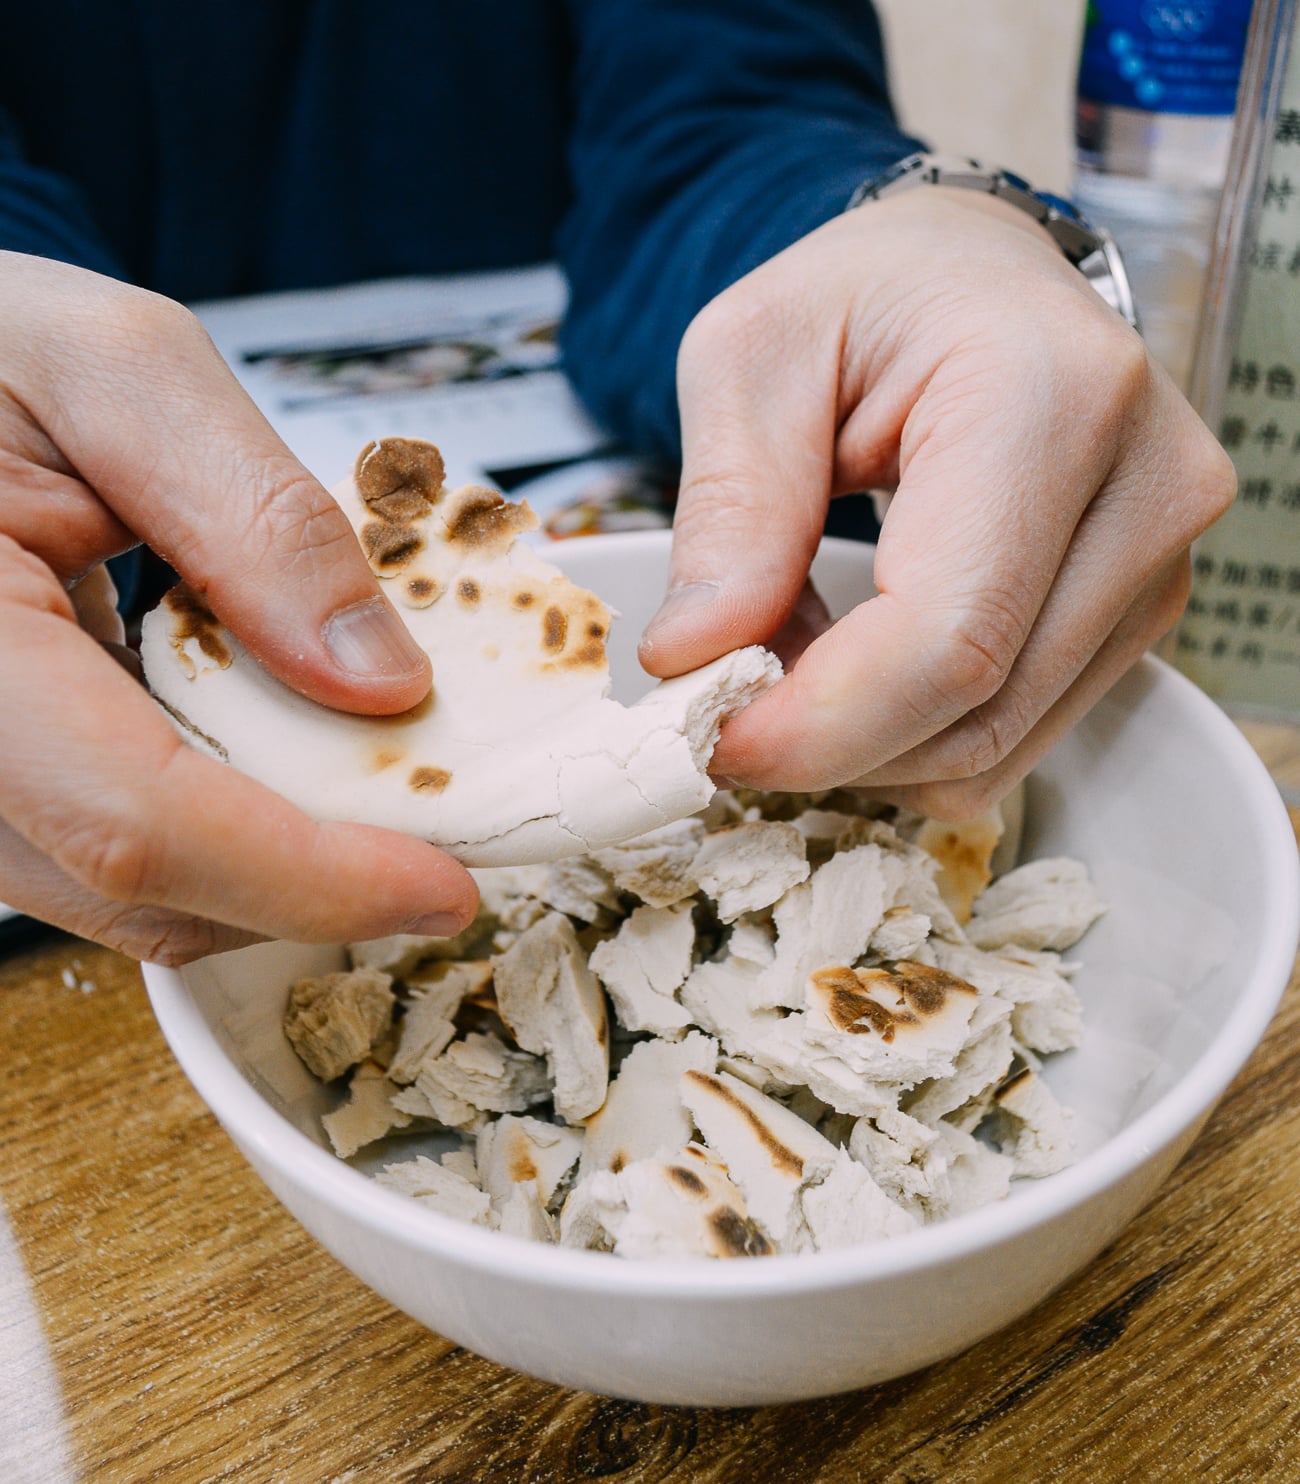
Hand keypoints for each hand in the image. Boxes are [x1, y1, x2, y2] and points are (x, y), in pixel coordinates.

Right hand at [0, 252, 477, 962]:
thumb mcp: (120, 373)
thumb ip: (258, 520)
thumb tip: (383, 681)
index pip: (136, 819)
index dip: (307, 877)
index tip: (444, 885)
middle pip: (142, 885)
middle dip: (313, 883)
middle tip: (444, 834)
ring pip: (128, 887)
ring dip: (272, 860)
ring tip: (370, 778)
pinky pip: (109, 839)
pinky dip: (221, 819)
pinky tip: (281, 747)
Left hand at [640, 188, 1234, 816]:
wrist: (972, 278)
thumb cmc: (864, 298)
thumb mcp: (754, 359)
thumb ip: (729, 510)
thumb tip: (693, 659)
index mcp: (1053, 395)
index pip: (949, 635)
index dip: (819, 721)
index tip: (708, 736)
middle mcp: (1147, 489)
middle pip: (976, 715)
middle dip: (823, 744)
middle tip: (716, 698)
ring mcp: (1160, 565)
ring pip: (994, 750)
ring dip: (862, 744)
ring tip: (787, 650)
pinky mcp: (1138, 617)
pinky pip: (1010, 739)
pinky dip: (908, 735)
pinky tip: (854, 662)